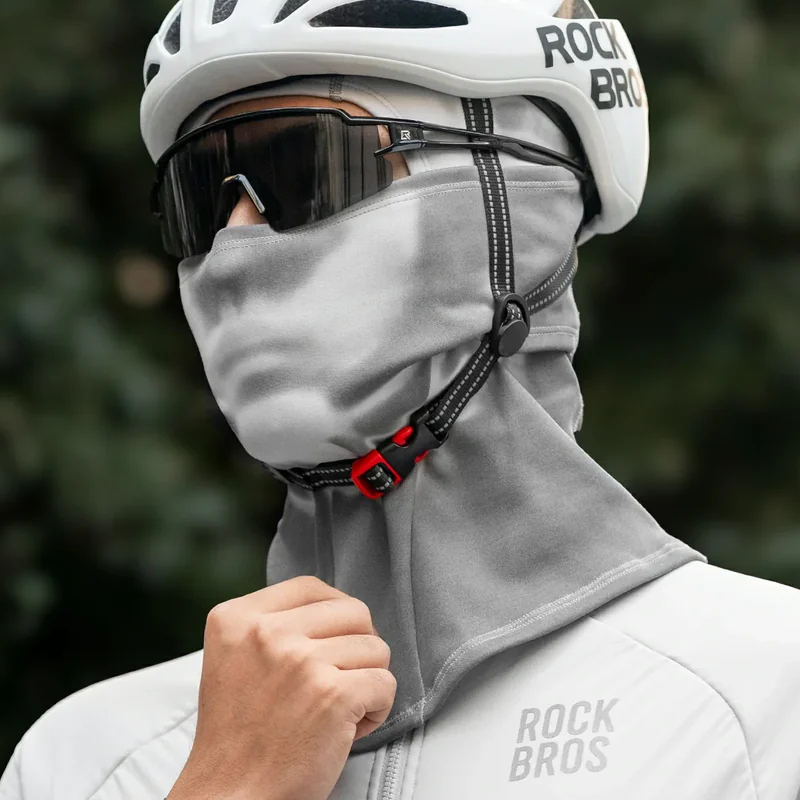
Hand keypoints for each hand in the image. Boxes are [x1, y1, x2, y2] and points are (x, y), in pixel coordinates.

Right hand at [167, 576, 395, 799]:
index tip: (329, 644)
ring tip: (337, 710)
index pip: (311, 588)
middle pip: (353, 611)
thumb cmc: (239, 735)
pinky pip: (385, 683)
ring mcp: (301, 662)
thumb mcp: (234, 658)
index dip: (333, 614)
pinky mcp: (333, 695)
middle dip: (356, 648)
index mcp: (237, 618)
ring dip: (366, 681)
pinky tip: (349, 728)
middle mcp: (267, 633)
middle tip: (337, 681)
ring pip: (375, 648)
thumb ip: (271, 624)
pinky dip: (377, 709)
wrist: (229, 796)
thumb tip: (333, 606)